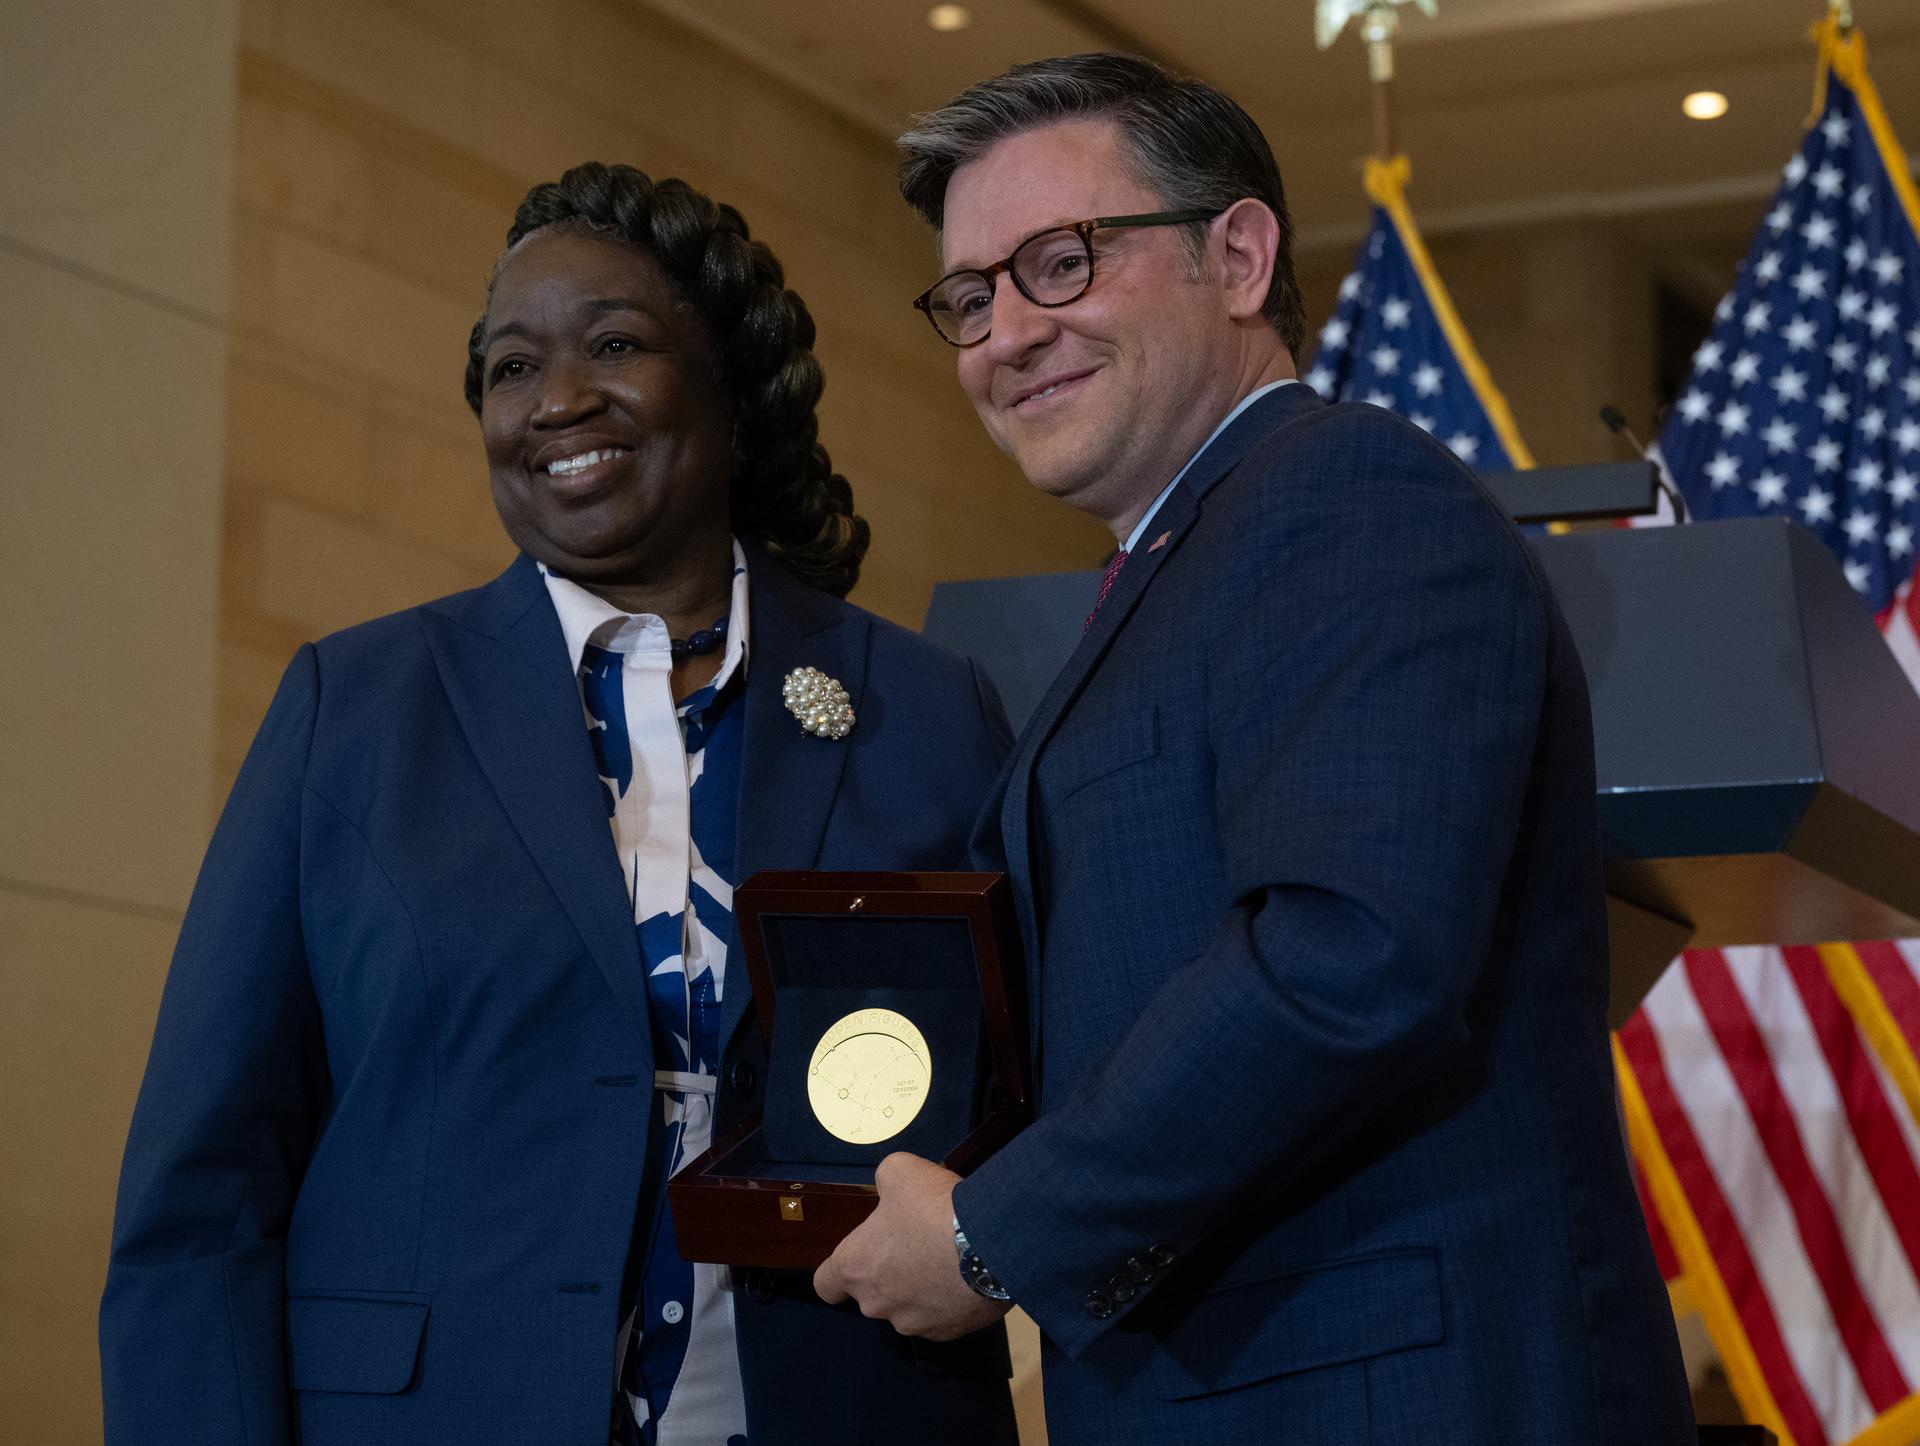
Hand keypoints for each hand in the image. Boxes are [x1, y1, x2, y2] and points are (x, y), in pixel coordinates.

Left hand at [813, 1153, 1011, 1339]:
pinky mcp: (947, 1333)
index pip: (825, 1284)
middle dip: (890, 1272)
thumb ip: (885, 1181)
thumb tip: (890, 1188)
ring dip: (920, 1288)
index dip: (838, 1272)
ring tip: (948, 1259)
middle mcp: (876, 1303)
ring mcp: (913, 1323)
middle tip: (917, 1243)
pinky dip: (949, 1301)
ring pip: (907, 1307)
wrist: (990, 1244)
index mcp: (855, 1267)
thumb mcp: (900, 1171)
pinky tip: (967, 1275)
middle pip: (872, 1293)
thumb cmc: (933, 1208)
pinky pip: (940, 1317)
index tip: (859, 1258)